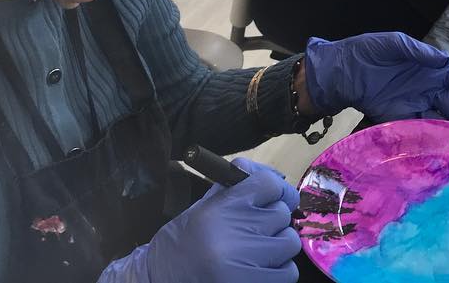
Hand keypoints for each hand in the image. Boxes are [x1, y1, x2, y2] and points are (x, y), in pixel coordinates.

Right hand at [104, 158, 300, 282]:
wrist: (159, 279)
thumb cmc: (184, 240)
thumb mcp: (205, 206)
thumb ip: (238, 187)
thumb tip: (276, 177)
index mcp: (222, 207)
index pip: (269, 183)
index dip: (277, 189)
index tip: (275, 198)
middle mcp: (236, 232)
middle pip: (282, 213)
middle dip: (272, 221)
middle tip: (254, 230)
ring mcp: (247, 261)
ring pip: (288, 242)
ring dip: (277, 247)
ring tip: (254, 251)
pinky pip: (288, 272)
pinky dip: (278, 271)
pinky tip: (257, 270)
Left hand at [303, 32, 448, 133]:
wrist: (339, 71)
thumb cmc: (368, 51)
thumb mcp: (392, 43)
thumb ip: (418, 51)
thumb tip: (445, 59)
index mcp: (434, 70)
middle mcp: (430, 91)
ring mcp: (415, 109)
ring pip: (443, 128)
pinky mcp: (398, 123)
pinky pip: (419, 136)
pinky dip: (431, 147)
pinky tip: (442, 159)